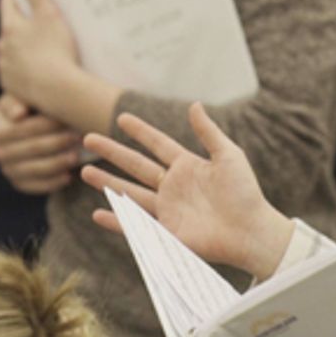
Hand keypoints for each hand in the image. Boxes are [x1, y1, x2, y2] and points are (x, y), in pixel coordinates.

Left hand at [0, 0, 78, 108]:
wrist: (58, 90)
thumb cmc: (56, 50)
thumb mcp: (50, 14)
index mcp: (9, 26)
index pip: (7, 1)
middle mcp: (2, 47)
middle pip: (10, 27)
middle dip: (22, 21)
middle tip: (40, 18)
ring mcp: (5, 68)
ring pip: (12, 50)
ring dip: (23, 46)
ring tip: (44, 47)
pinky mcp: (12, 86)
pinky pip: (17, 71)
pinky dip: (26, 67)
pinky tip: (42, 68)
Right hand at [0, 93, 81, 193]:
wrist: (34, 130)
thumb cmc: (32, 108)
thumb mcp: (23, 98)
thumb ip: (19, 100)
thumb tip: (18, 114)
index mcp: (0, 129)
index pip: (22, 129)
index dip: (45, 125)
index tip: (65, 120)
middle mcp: (0, 152)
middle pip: (31, 149)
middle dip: (55, 143)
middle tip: (77, 137)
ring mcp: (9, 170)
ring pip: (35, 169)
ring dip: (57, 163)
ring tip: (75, 156)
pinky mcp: (21, 184)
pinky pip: (37, 186)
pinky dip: (53, 183)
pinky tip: (69, 176)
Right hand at [81, 103, 294, 279]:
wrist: (251, 231)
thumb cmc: (245, 193)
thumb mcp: (229, 156)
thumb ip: (209, 132)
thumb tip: (194, 104)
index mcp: (188, 167)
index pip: (158, 144)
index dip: (140, 131)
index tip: (122, 117)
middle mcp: (173, 187)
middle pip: (136, 165)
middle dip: (112, 153)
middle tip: (88, 138)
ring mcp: (168, 210)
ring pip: (130, 193)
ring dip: (108, 184)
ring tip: (84, 173)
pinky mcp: (166, 232)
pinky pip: (136, 226)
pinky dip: (118, 221)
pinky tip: (99, 213)